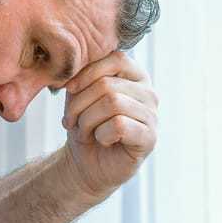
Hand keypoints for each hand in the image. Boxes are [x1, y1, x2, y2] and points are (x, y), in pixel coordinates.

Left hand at [60, 51, 157, 199]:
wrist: (85, 163)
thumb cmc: (84, 125)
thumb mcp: (78, 95)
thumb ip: (82, 76)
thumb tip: (74, 66)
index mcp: (134, 76)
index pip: (115, 59)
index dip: (87, 73)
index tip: (69, 89)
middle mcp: (148, 92)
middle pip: (108, 85)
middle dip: (80, 104)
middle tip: (71, 120)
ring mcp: (152, 115)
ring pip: (113, 103)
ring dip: (88, 120)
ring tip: (84, 132)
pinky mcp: (150, 138)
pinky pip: (119, 125)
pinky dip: (101, 134)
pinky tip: (102, 140)